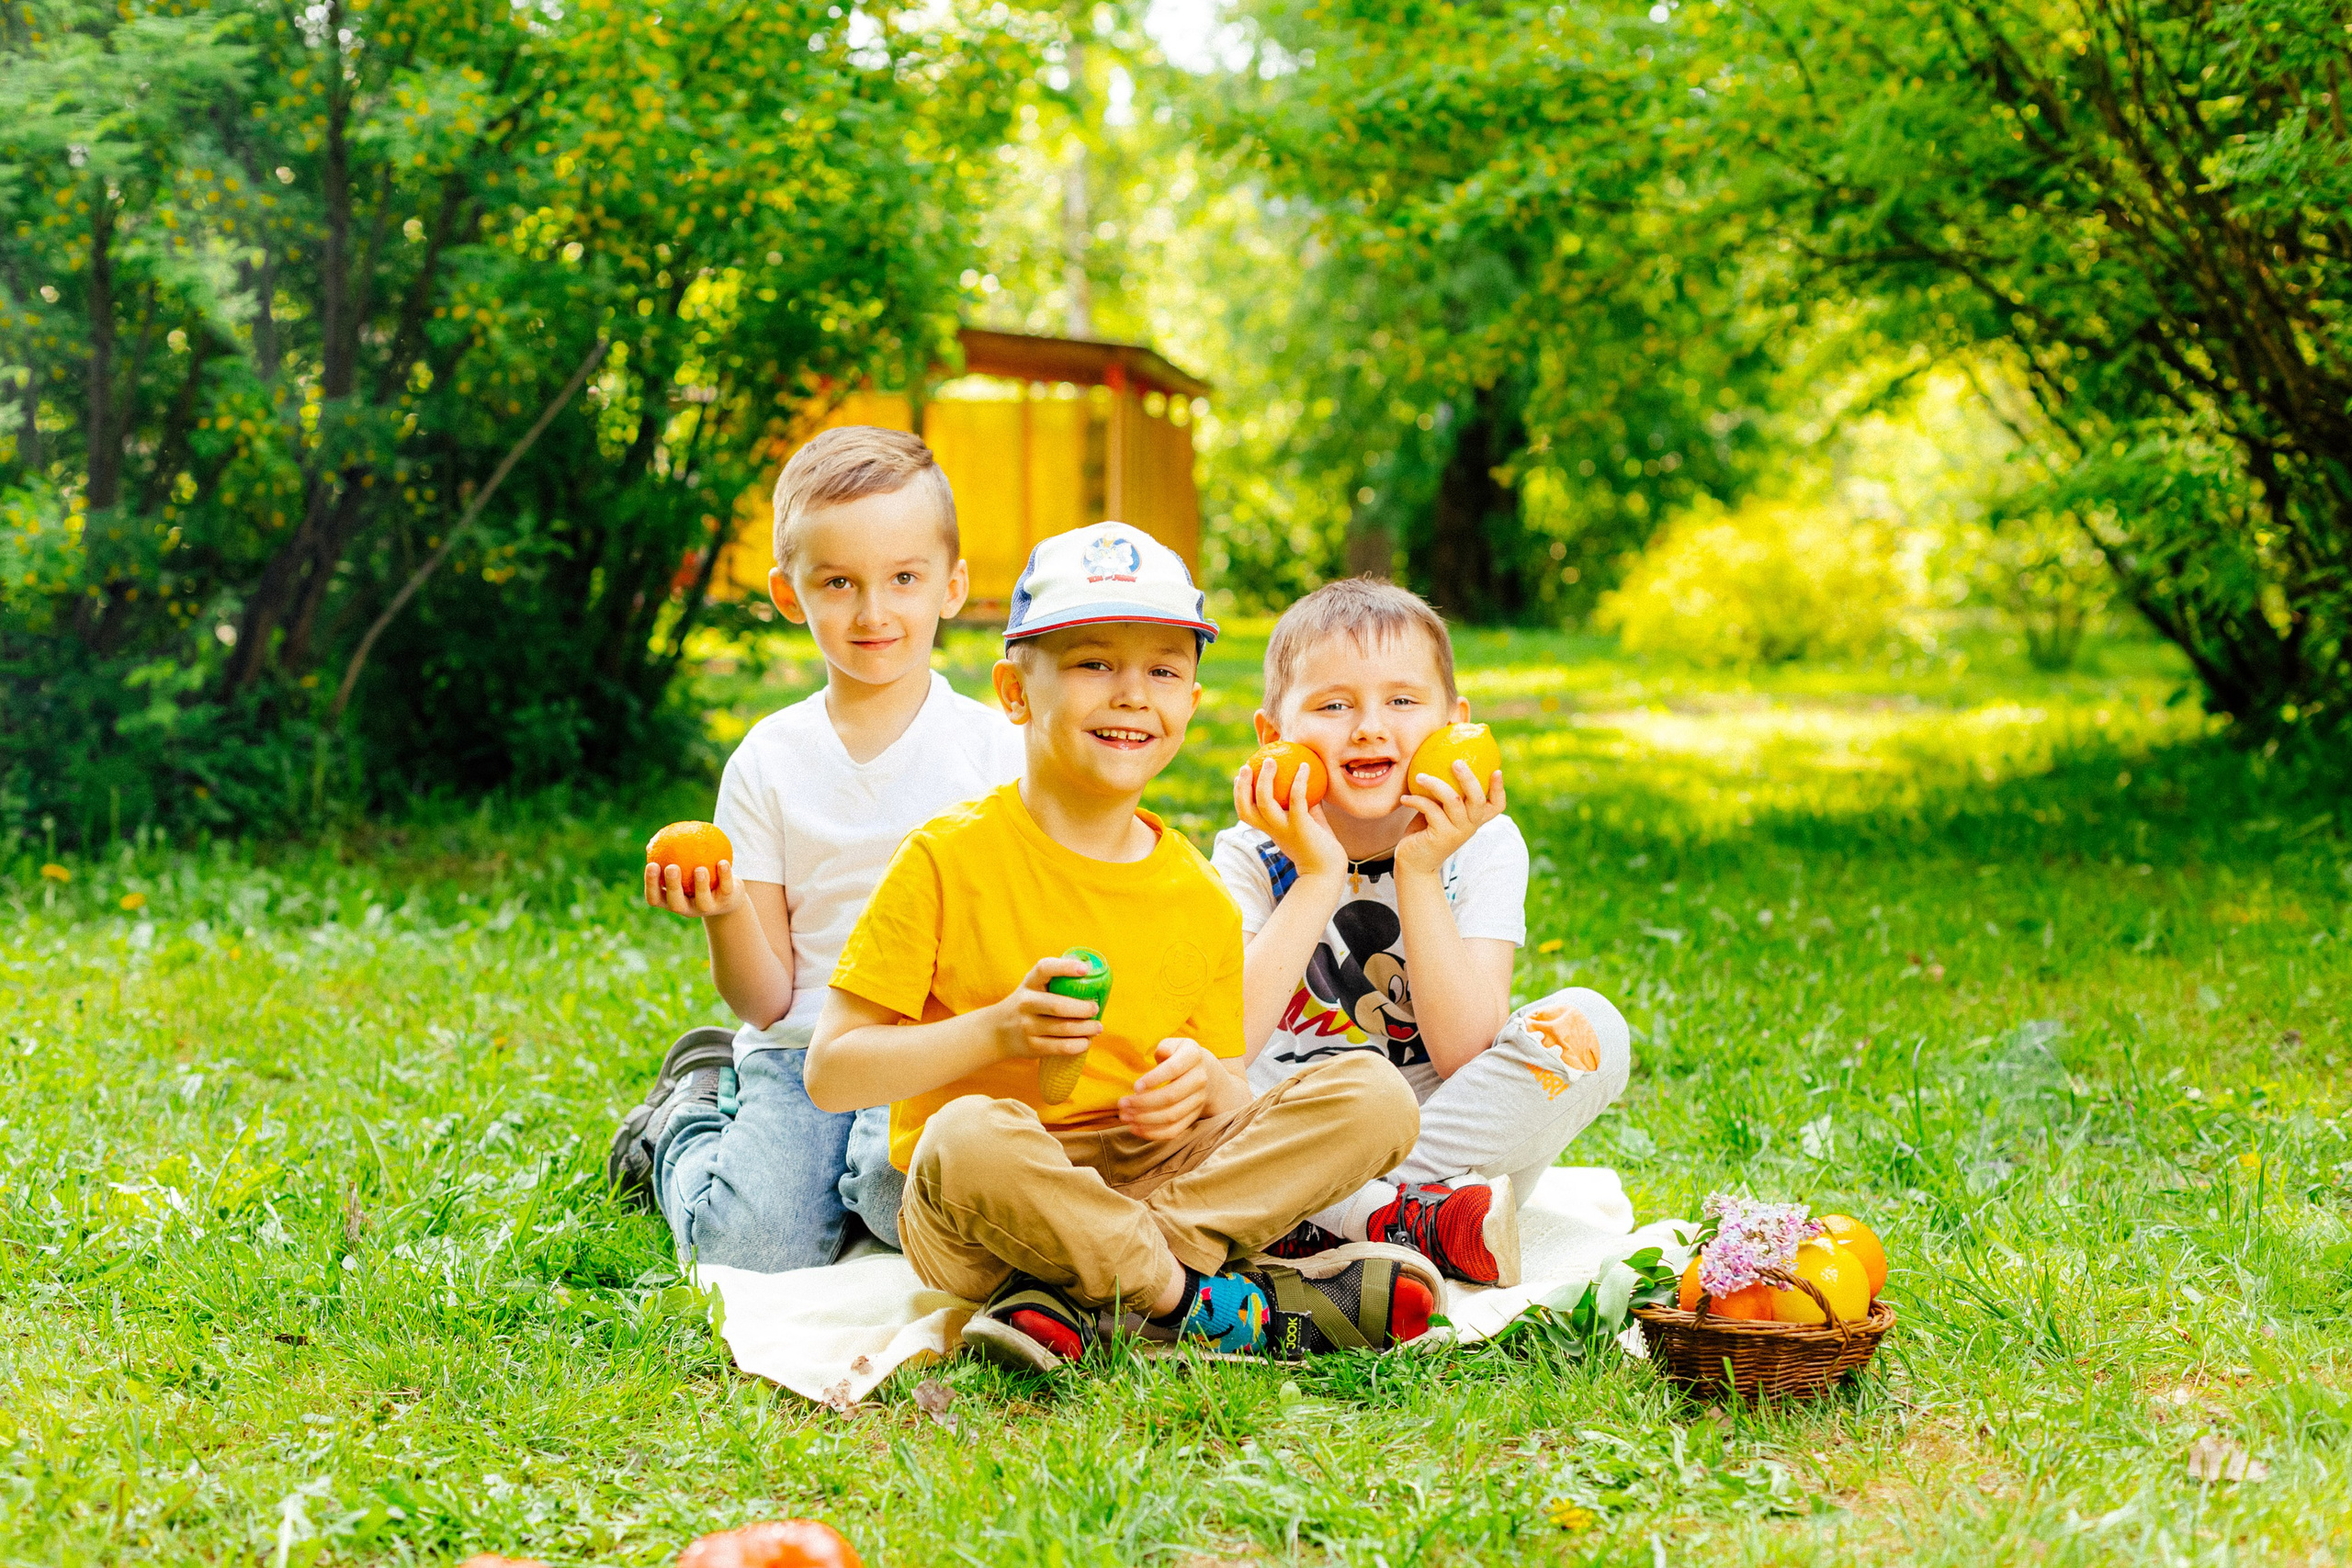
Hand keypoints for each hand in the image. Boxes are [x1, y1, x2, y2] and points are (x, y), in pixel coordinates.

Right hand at [645, 858, 749, 918]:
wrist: (726, 897)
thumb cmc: (695, 877)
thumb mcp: (683, 868)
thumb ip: (668, 855)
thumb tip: (655, 840)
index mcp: (671, 900)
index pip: (654, 898)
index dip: (651, 884)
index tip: (651, 864)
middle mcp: (687, 908)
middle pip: (676, 903)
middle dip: (673, 886)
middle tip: (672, 867)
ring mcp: (706, 908)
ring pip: (702, 901)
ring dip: (701, 885)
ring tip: (700, 869)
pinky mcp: (725, 902)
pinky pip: (725, 889)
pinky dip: (725, 876)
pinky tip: (723, 862)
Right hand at [990, 954, 1102, 1062]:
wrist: (996, 1032)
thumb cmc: (1027, 1005)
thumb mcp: (1033, 988)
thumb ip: (1056, 982)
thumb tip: (1096, 980)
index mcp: (1030, 983)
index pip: (1045, 968)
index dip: (1065, 967)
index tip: (1085, 970)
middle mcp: (1026, 1003)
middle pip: (1058, 1006)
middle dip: (1082, 1008)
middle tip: (1096, 1008)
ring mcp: (1027, 1026)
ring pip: (1063, 1028)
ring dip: (1086, 1029)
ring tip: (1097, 1027)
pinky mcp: (1032, 1046)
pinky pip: (1060, 1047)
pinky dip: (1078, 1045)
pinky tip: (1086, 1042)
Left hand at [1118, 1039, 1231, 1141]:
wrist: (1206, 1073)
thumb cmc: (1179, 1056)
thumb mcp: (1175, 1044)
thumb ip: (1165, 1047)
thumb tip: (1159, 1055)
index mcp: (1193, 1056)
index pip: (1174, 1069)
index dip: (1154, 1079)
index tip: (1135, 1087)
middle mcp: (1199, 1079)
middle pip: (1171, 1096)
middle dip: (1143, 1103)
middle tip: (1122, 1104)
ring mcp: (1199, 1100)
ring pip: (1172, 1116)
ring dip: (1145, 1119)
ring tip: (1125, 1116)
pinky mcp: (1194, 1116)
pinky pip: (1174, 1130)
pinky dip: (1153, 1133)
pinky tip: (1135, 1129)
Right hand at [1233, 754, 1346, 880]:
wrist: (1328, 870)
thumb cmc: (1318, 843)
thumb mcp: (1307, 819)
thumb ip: (1303, 801)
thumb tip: (1304, 776)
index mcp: (1268, 828)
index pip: (1245, 812)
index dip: (1238, 794)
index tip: (1240, 775)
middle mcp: (1271, 829)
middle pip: (1245, 808)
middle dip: (1241, 786)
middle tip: (1247, 766)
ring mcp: (1284, 828)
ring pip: (1264, 802)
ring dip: (1265, 779)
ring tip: (1271, 760)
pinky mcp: (1301, 827)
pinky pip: (1297, 800)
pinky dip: (1299, 781)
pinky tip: (1306, 766)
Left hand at [1395, 759, 1505, 876]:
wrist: (1414, 863)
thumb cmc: (1426, 831)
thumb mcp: (1440, 811)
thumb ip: (1445, 795)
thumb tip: (1437, 761)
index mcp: (1474, 819)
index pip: (1497, 806)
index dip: (1499, 789)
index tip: (1496, 770)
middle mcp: (1470, 825)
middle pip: (1478, 799)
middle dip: (1468, 778)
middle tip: (1456, 762)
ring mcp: (1457, 832)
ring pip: (1453, 800)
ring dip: (1434, 784)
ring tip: (1419, 776)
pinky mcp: (1440, 836)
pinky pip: (1430, 809)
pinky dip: (1416, 800)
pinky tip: (1405, 799)